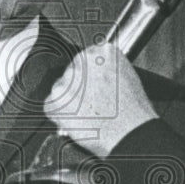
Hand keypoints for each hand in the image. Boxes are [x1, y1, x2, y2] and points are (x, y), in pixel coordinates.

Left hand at [43, 43, 156, 157]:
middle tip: (91, 104)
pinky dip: (59, 117)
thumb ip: (106, 72)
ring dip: (69, 102)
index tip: (93, 87)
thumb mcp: (125, 78)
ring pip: (61, 89)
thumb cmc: (132, 111)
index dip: (89, 78)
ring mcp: (68, 78)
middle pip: (72, 73)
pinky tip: (78, 121)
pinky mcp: (57, 97)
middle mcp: (83, 59)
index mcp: (103, 51)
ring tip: (88, 114)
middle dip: (78, 89)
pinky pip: (51, 106)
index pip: (87, 59)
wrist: (129, 131)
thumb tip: (95, 79)